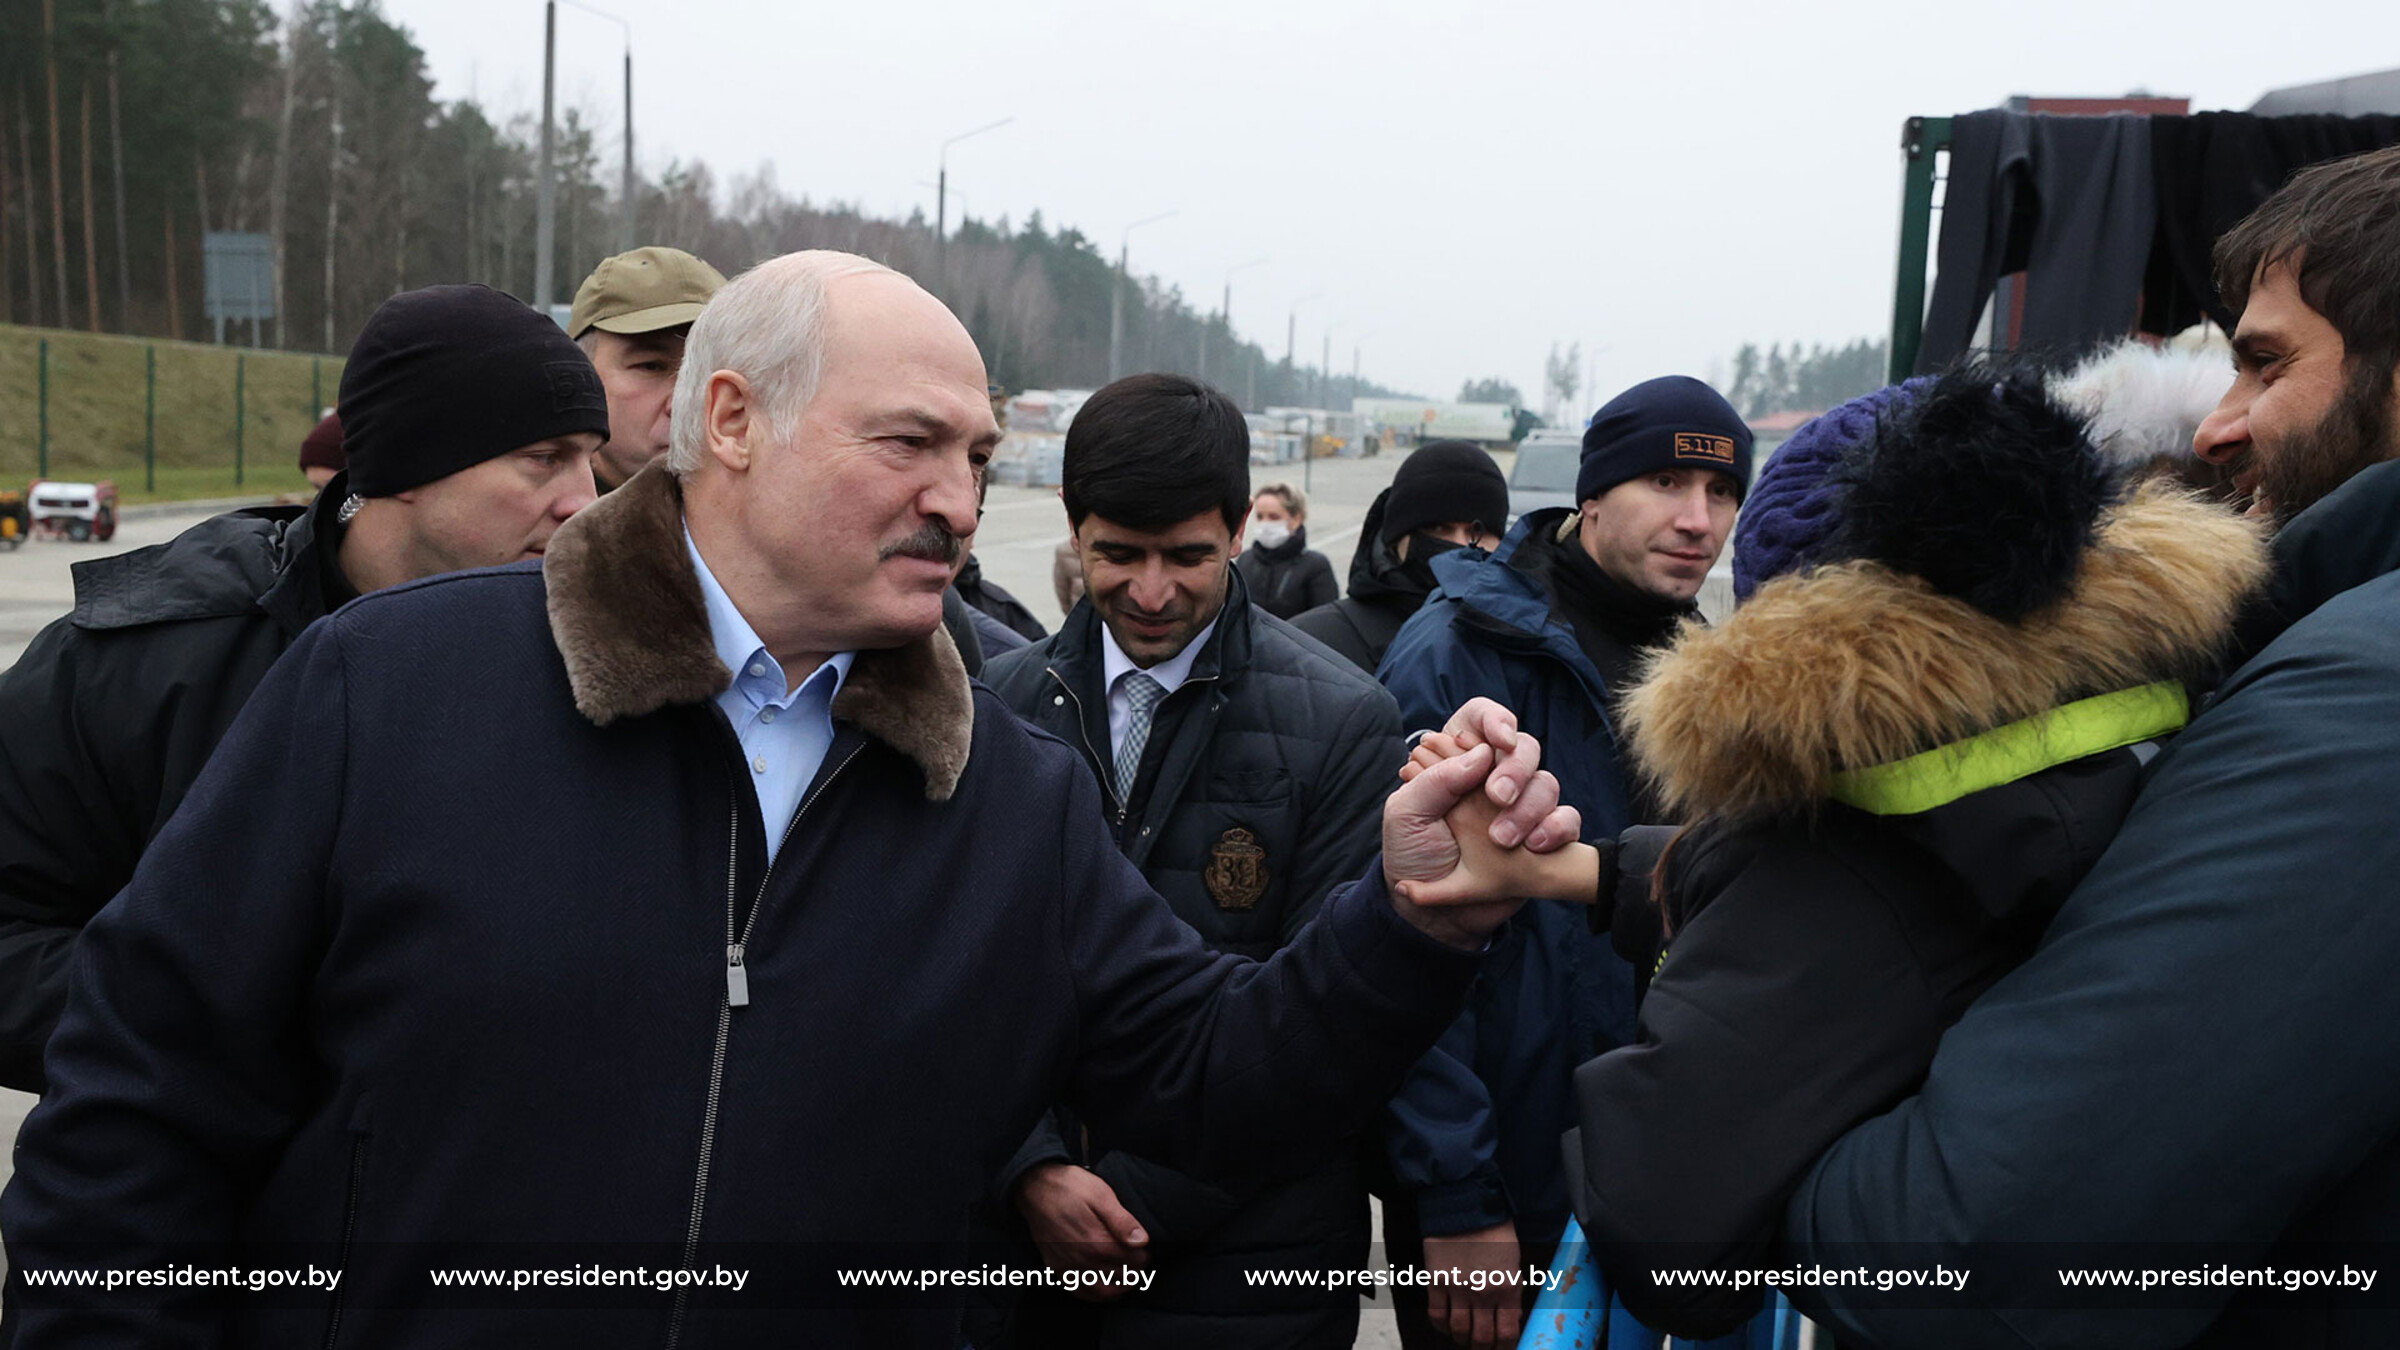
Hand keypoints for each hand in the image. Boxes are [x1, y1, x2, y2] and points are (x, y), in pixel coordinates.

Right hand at [1012, 1163, 1148, 1300]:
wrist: (1035, 1188)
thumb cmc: (1069, 1187)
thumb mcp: (1100, 1194)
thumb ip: (1122, 1221)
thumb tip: (1142, 1241)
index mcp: (1096, 1241)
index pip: (1131, 1262)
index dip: (1143, 1258)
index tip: (1144, 1250)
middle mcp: (1082, 1260)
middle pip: (1120, 1278)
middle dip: (1134, 1272)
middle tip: (1138, 1261)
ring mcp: (1068, 1267)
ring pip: (1102, 1291)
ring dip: (1119, 1286)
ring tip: (1126, 1274)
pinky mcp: (1057, 1268)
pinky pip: (1079, 1292)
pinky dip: (1095, 1295)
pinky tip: (1104, 1286)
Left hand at [1402, 733, 1602, 905]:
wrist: (1434, 913)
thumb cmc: (1414, 857)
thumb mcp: (1406, 815)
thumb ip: (1435, 780)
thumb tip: (1480, 754)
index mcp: (1455, 761)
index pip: (1482, 719)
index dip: (1494, 721)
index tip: (1496, 740)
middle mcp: (1490, 775)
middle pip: (1523, 748)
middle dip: (1514, 768)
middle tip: (1497, 797)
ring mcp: (1519, 804)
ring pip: (1547, 782)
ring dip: (1530, 807)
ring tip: (1503, 839)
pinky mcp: (1541, 833)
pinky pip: (1567, 819)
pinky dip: (1558, 829)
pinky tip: (1536, 846)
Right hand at [1422, 1219, 1523, 1349]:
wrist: (1465, 1204)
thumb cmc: (1494, 1231)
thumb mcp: (1514, 1263)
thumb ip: (1512, 1294)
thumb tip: (1511, 1320)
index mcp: (1507, 1287)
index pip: (1508, 1334)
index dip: (1505, 1348)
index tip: (1503, 1349)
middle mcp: (1483, 1292)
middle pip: (1482, 1339)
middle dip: (1483, 1349)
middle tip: (1483, 1347)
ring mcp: (1457, 1288)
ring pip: (1458, 1331)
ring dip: (1462, 1340)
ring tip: (1464, 1338)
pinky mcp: (1436, 1281)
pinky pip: (1436, 1315)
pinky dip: (1441, 1326)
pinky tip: (1446, 1326)